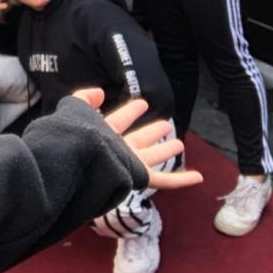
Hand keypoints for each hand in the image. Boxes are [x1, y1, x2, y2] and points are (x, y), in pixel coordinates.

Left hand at [70, 91, 202, 191]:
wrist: (76, 160)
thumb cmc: (75, 135)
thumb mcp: (75, 110)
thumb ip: (84, 99)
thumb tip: (100, 92)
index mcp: (102, 133)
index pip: (119, 120)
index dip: (130, 111)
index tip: (143, 103)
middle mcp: (116, 149)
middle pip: (138, 140)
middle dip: (151, 133)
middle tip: (166, 126)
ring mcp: (129, 163)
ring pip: (152, 157)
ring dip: (165, 152)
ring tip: (178, 144)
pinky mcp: (139, 176)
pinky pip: (164, 180)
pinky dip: (181, 180)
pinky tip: (198, 177)